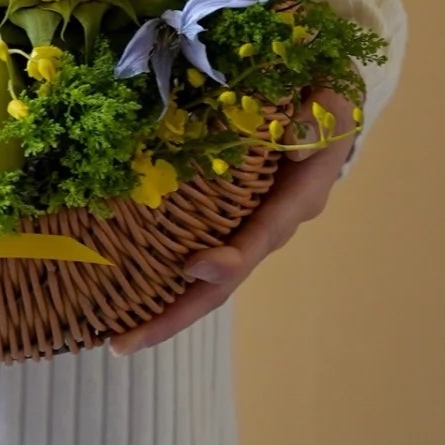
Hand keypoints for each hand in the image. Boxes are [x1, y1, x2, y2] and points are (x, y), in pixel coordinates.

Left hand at [109, 87, 357, 356]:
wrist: (318, 107)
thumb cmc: (322, 103)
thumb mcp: (328, 104)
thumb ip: (315, 122)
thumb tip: (293, 145)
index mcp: (294, 202)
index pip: (259, 238)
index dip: (229, 260)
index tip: (193, 267)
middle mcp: (267, 229)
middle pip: (222, 282)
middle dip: (176, 314)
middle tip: (125, 342)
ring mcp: (243, 232)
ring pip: (204, 281)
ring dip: (162, 310)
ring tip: (115, 337)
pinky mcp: (222, 224)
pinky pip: (191, 256)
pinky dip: (158, 280)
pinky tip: (119, 301)